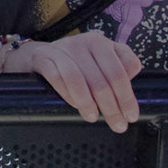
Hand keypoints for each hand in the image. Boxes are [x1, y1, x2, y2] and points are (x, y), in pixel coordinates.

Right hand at [3, 31, 142, 131]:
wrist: (37, 56)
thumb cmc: (74, 65)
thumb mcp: (98, 63)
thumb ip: (117, 72)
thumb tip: (127, 96)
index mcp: (102, 43)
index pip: (122, 70)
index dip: (128, 95)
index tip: (131, 115)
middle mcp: (84, 42)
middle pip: (103, 78)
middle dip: (112, 106)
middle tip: (117, 125)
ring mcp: (62, 48)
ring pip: (80, 79)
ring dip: (88, 103)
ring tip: (93, 118)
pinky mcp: (43, 57)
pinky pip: (57, 78)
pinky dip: (68, 95)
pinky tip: (75, 106)